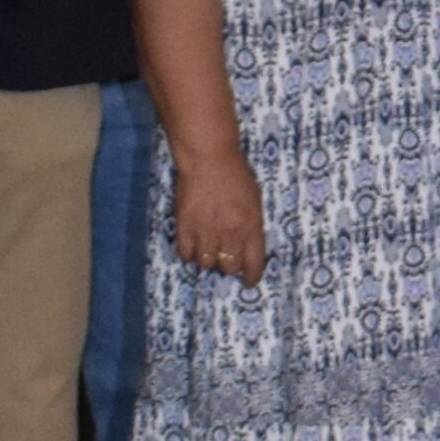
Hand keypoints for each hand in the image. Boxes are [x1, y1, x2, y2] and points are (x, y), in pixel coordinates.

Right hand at [168, 140, 268, 282]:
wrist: (208, 159)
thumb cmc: (236, 174)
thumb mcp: (254, 200)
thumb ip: (252, 224)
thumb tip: (248, 243)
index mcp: (251, 228)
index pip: (254, 264)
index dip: (251, 277)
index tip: (248, 281)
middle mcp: (229, 235)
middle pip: (229, 267)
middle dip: (229, 264)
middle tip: (225, 255)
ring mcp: (205, 233)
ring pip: (206, 264)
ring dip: (208, 259)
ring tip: (208, 248)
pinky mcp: (185, 227)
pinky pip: (185, 254)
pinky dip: (189, 253)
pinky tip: (192, 244)